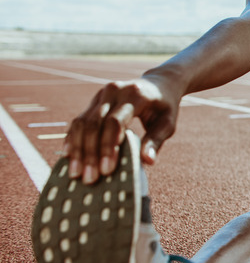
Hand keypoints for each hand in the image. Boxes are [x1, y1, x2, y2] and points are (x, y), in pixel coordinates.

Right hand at [65, 76, 179, 183]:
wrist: (158, 83)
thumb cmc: (165, 107)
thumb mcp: (168, 123)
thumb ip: (156, 141)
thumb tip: (147, 162)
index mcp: (135, 94)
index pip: (115, 121)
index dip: (108, 145)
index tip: (106, 170)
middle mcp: (114, 91)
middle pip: (95, 123)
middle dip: (90, 153)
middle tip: (89, 178)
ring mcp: (101, 94)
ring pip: (82, 122)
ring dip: (78, 149)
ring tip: (76, 173)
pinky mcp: (94, 101)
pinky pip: (79, 121)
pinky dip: (73, 139)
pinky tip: (69, 157)